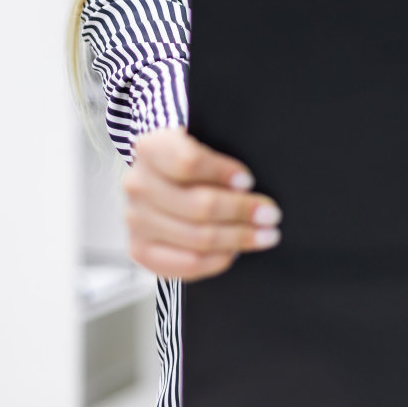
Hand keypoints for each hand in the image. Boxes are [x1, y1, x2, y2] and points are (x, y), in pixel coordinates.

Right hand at [122, 127, 282, 280]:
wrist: (165, 179)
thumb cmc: (197, 161)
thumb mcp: (206, 142)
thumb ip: (222, 152)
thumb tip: (251, 185)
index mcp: (151, 148)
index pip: (187, 162)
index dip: (221, 172)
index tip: (249, 181)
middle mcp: (137, 184)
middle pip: (198, 205)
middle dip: (242, 211)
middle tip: (272, 215)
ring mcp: (135, 219)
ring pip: (196, 237)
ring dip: (238, 238)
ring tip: (266, 235)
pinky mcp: (140, 249)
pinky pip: (184, 264)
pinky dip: (216, 260)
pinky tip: (235, 252)